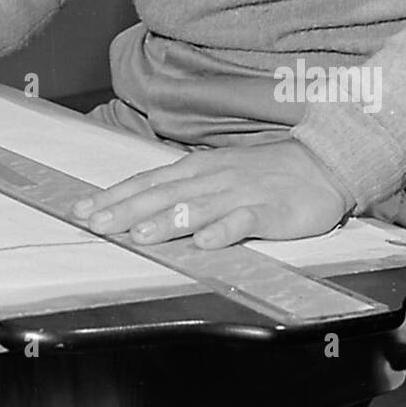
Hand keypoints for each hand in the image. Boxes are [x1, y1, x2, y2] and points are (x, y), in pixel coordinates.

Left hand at [71, 139, 348, 247]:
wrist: (323, 162)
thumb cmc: (265, 172)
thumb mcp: (218, 173)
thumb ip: (183, 188)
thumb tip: (141, 205)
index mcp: (198, 168)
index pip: (147, 181)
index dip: (114, 197)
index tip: (82, 210)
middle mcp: (213, 178)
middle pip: (163, 194)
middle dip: (126, 210)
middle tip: (94, 224)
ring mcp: (241, 193)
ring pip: (197, 207)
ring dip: (167, 221)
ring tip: (139, 236)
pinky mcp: (271, 210)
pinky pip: (244, 221)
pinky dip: (223, 231)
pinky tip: (204, 243)